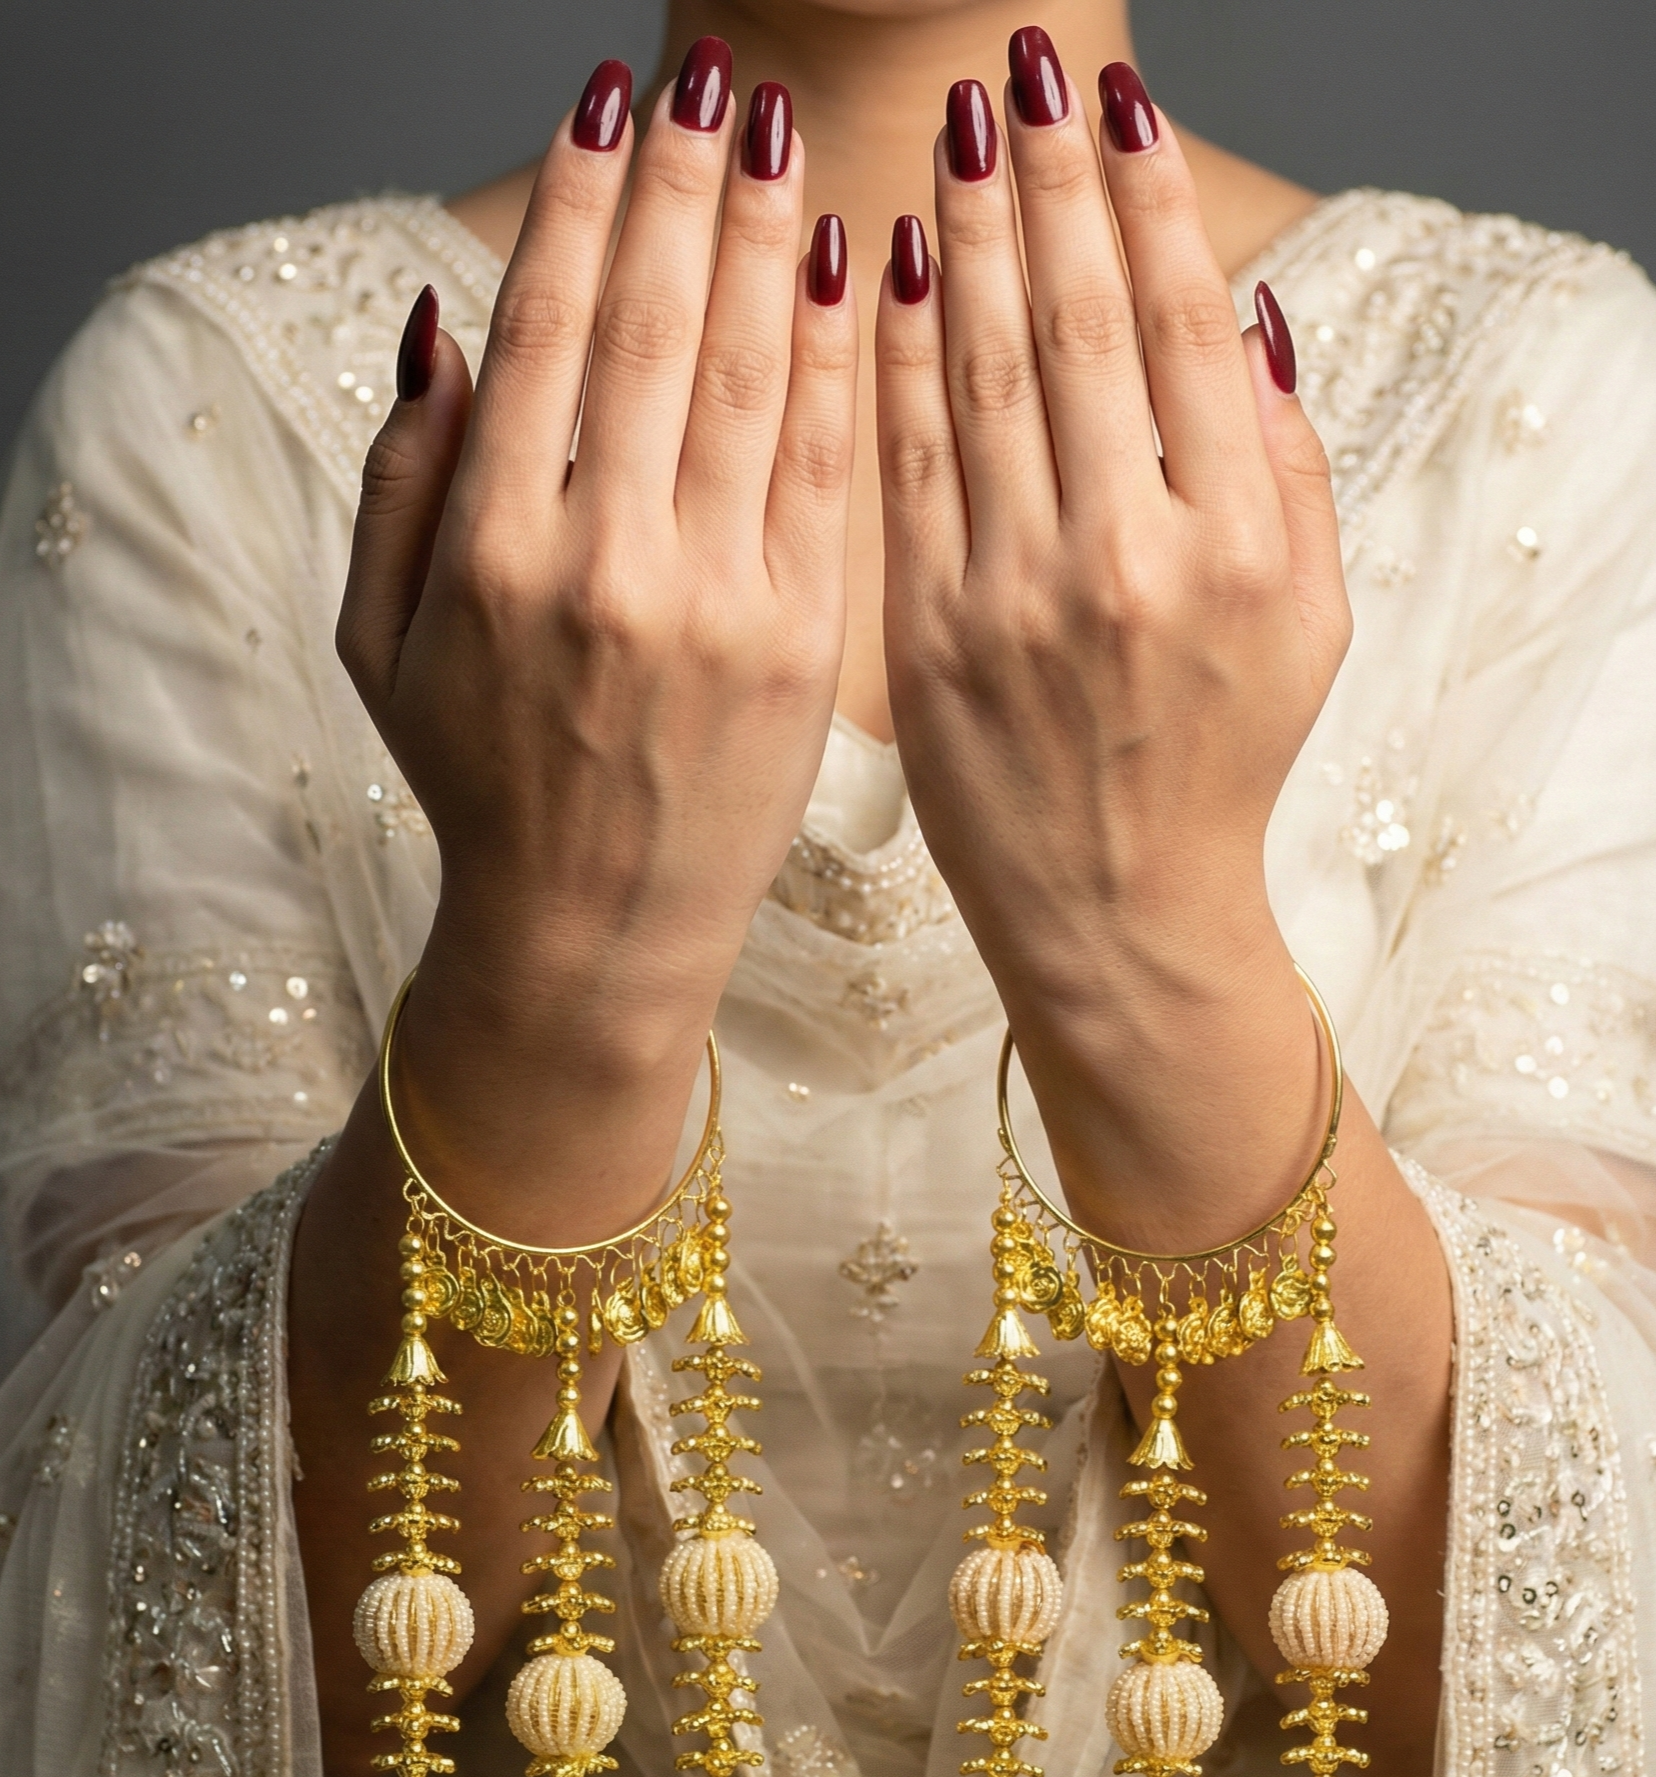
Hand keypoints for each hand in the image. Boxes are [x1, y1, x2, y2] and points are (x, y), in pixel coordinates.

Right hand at [339, 48, 855, 1136]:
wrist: (597, 933)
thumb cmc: (484, 788)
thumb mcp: (382, 645)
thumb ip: (398, 480)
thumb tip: (444, 323)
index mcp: (498, 553)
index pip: (549, 326)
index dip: (583, 199)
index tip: (611, 102)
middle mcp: (611, 564)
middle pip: (658, 323)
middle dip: (685, 180)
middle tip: (711, 74)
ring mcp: (722, 603)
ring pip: (753, 375)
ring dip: (767, 234)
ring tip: (776, 131)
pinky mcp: (807, 643)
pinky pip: (830, 468)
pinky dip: (839, 358)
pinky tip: (842, 261)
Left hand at [875, 45, 1350, 1242]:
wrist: (1113, 913)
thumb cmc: (1216, 765)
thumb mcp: (1310, 624)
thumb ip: (1290, 466)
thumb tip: (1248, 315)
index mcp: (1238, 544)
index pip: (1183, 326)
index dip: (1147, 201)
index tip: (1119, 108)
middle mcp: (1128, 559)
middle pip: (1077, 324)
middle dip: (1047, 178)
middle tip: (1026, 67)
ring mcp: (1014, 599)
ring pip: (979, 375)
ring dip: (960, 236)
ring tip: (952, 132)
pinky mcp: (924, 639)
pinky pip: (903, 467)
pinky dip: (889, 359)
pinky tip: (879, 268)